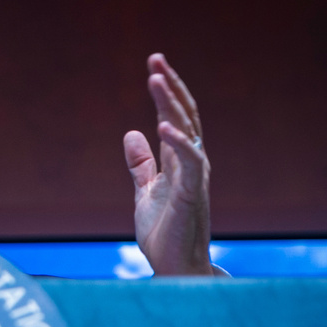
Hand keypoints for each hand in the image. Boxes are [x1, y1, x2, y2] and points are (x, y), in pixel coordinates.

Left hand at [123, 54, 215, 275]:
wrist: (175, 267)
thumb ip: (141, 164)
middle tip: (155, 58)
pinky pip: (190, 161)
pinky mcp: (192, 194)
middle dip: (170, 86)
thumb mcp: (145, 191)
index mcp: (180, 161)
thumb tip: (131, 132)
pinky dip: (178, 141)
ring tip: (156, 78)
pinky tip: (162, 124)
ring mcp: (195, 177)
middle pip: (184, 115)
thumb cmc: (164, 233)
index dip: (164, 92)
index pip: (174, 117)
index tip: (153, 66)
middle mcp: (192, 163)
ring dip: (171, 103)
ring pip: (187, 130)